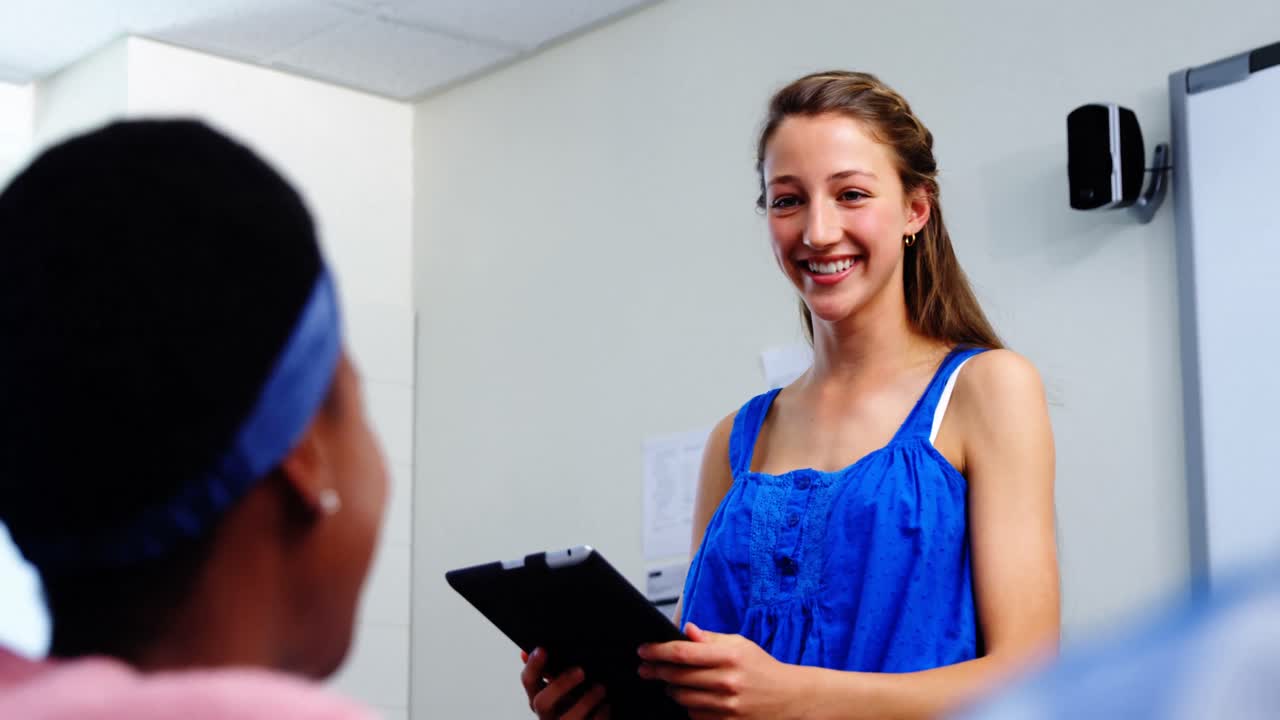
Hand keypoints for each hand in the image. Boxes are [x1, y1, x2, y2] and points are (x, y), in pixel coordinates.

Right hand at [520, 647, 610, 718]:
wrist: (592, 715)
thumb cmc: (578, 697)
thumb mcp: (563, 681)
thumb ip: (549, 668)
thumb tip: (526, 652)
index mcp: (541, 696)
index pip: (528, 681)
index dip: (533, 666)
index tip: (542, 649)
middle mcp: (547, 715)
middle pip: (541, 703)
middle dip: (560, 685)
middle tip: (580, 670)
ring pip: (567, 719)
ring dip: (585, 702)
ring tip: (601, 688)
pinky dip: (599, 715)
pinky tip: (606, 706)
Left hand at [637, 622, 807, 719]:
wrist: (789, 698)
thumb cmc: (761, 668)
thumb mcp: (739, 645)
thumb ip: (710, 639)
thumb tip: (686, 630)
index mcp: (730, 657)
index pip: (683, 653)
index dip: (658, 651)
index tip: (643, 650)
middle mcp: (728, 682)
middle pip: (677, 676)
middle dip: (656, 671)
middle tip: (646, 668)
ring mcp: (727, 706)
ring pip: (682, 698)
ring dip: (670, 689)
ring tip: (669, 682)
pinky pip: (694, 715)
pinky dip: (687, 706)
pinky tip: (690, 697)